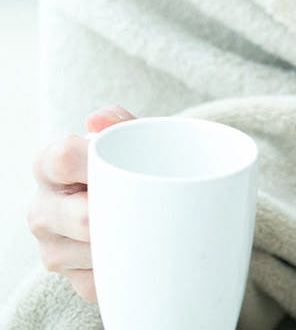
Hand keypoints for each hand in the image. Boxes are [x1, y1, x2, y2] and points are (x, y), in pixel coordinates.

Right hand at [27, 105, 135, 301]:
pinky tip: (140, 245)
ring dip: (128, 239)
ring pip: (94, 251)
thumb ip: (121, 124)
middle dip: (120, 211)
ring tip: (148, 219)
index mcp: (49, 165)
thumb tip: (98, 118)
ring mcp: (53, 248)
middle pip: (82, 216)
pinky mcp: (73, 279)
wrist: (149, 199)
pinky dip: (130, 263)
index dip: (94, 162)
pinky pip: (107, 277)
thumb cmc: (136, 162)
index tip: (126, 164)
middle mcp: (42, 208)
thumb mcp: (132, 138)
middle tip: (151, 200)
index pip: (61, 159)